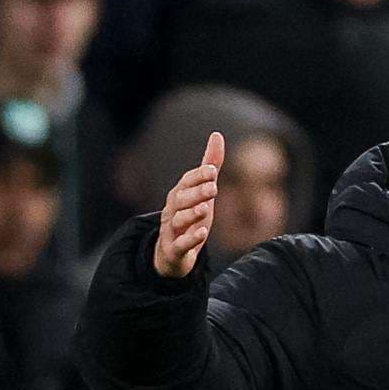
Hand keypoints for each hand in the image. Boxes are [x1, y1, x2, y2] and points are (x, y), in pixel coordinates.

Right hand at [155, 132, 224, 278]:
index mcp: (179, 195)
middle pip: (181, 199)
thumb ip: (209, 166)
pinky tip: (201, 233)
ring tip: (206, 209)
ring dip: (191, 214)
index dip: (198, 176)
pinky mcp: (175, 250)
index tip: (213, 170)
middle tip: (214, 188)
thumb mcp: (202, 192)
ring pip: (178, 220)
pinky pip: (180, 244)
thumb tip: (217, 135)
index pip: (187, 182)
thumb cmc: (190, 218)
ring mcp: (171, 231)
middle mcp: (172, 210)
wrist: (173, 254)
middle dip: (196, 192)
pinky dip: (190, 239)